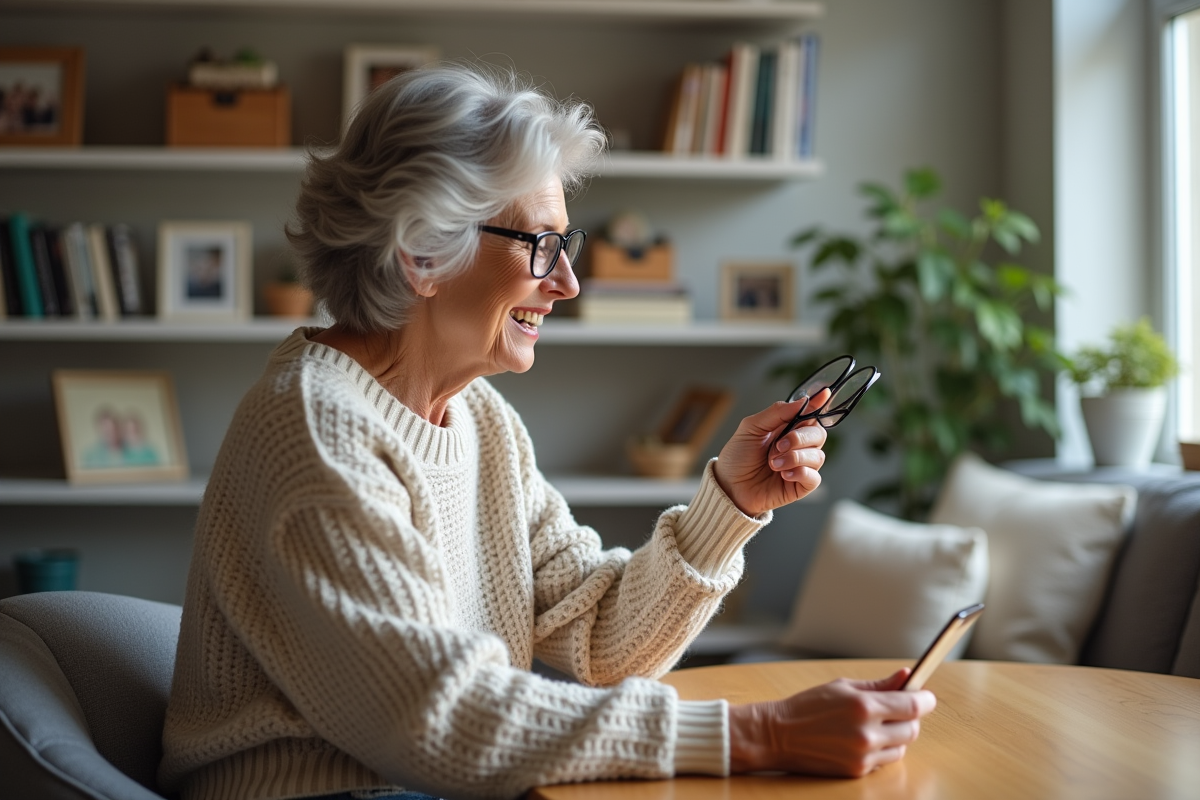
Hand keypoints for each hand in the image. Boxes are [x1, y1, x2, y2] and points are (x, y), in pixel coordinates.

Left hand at [712, 390, 829, 516]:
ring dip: (794, 458)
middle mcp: (797, 445)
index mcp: (787, 428)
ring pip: (818, 456)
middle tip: (778, 446)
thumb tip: (804, 400)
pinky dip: (800, 473)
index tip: (824, 393)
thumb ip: (777, 412)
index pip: (810, 414)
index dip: (819, 404)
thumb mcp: (751, 427)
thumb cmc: (738, 457)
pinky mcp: (801, 485)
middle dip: (799, 438)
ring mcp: (801, 466)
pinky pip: (814, 477)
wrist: (728, 486)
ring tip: (773, 464)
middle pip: (818, 434)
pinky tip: (783, 475)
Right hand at [728, 669, 935, 777]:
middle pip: (913, 729)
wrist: (777, 735)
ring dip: (896, 735)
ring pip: (901, 747)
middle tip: (898, 708)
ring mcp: (863, 756)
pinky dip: (882, 749)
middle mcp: (867, 733)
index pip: (913, 705)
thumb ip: (878, 684)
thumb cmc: (807, 706)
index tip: (927, 695)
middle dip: (910, 717)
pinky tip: (863, 739)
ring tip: (876, 725)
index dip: (925, 699)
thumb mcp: (842, 687)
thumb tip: (906, 676)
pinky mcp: (857, 771)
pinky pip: (884, 761)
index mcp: (863, 706)